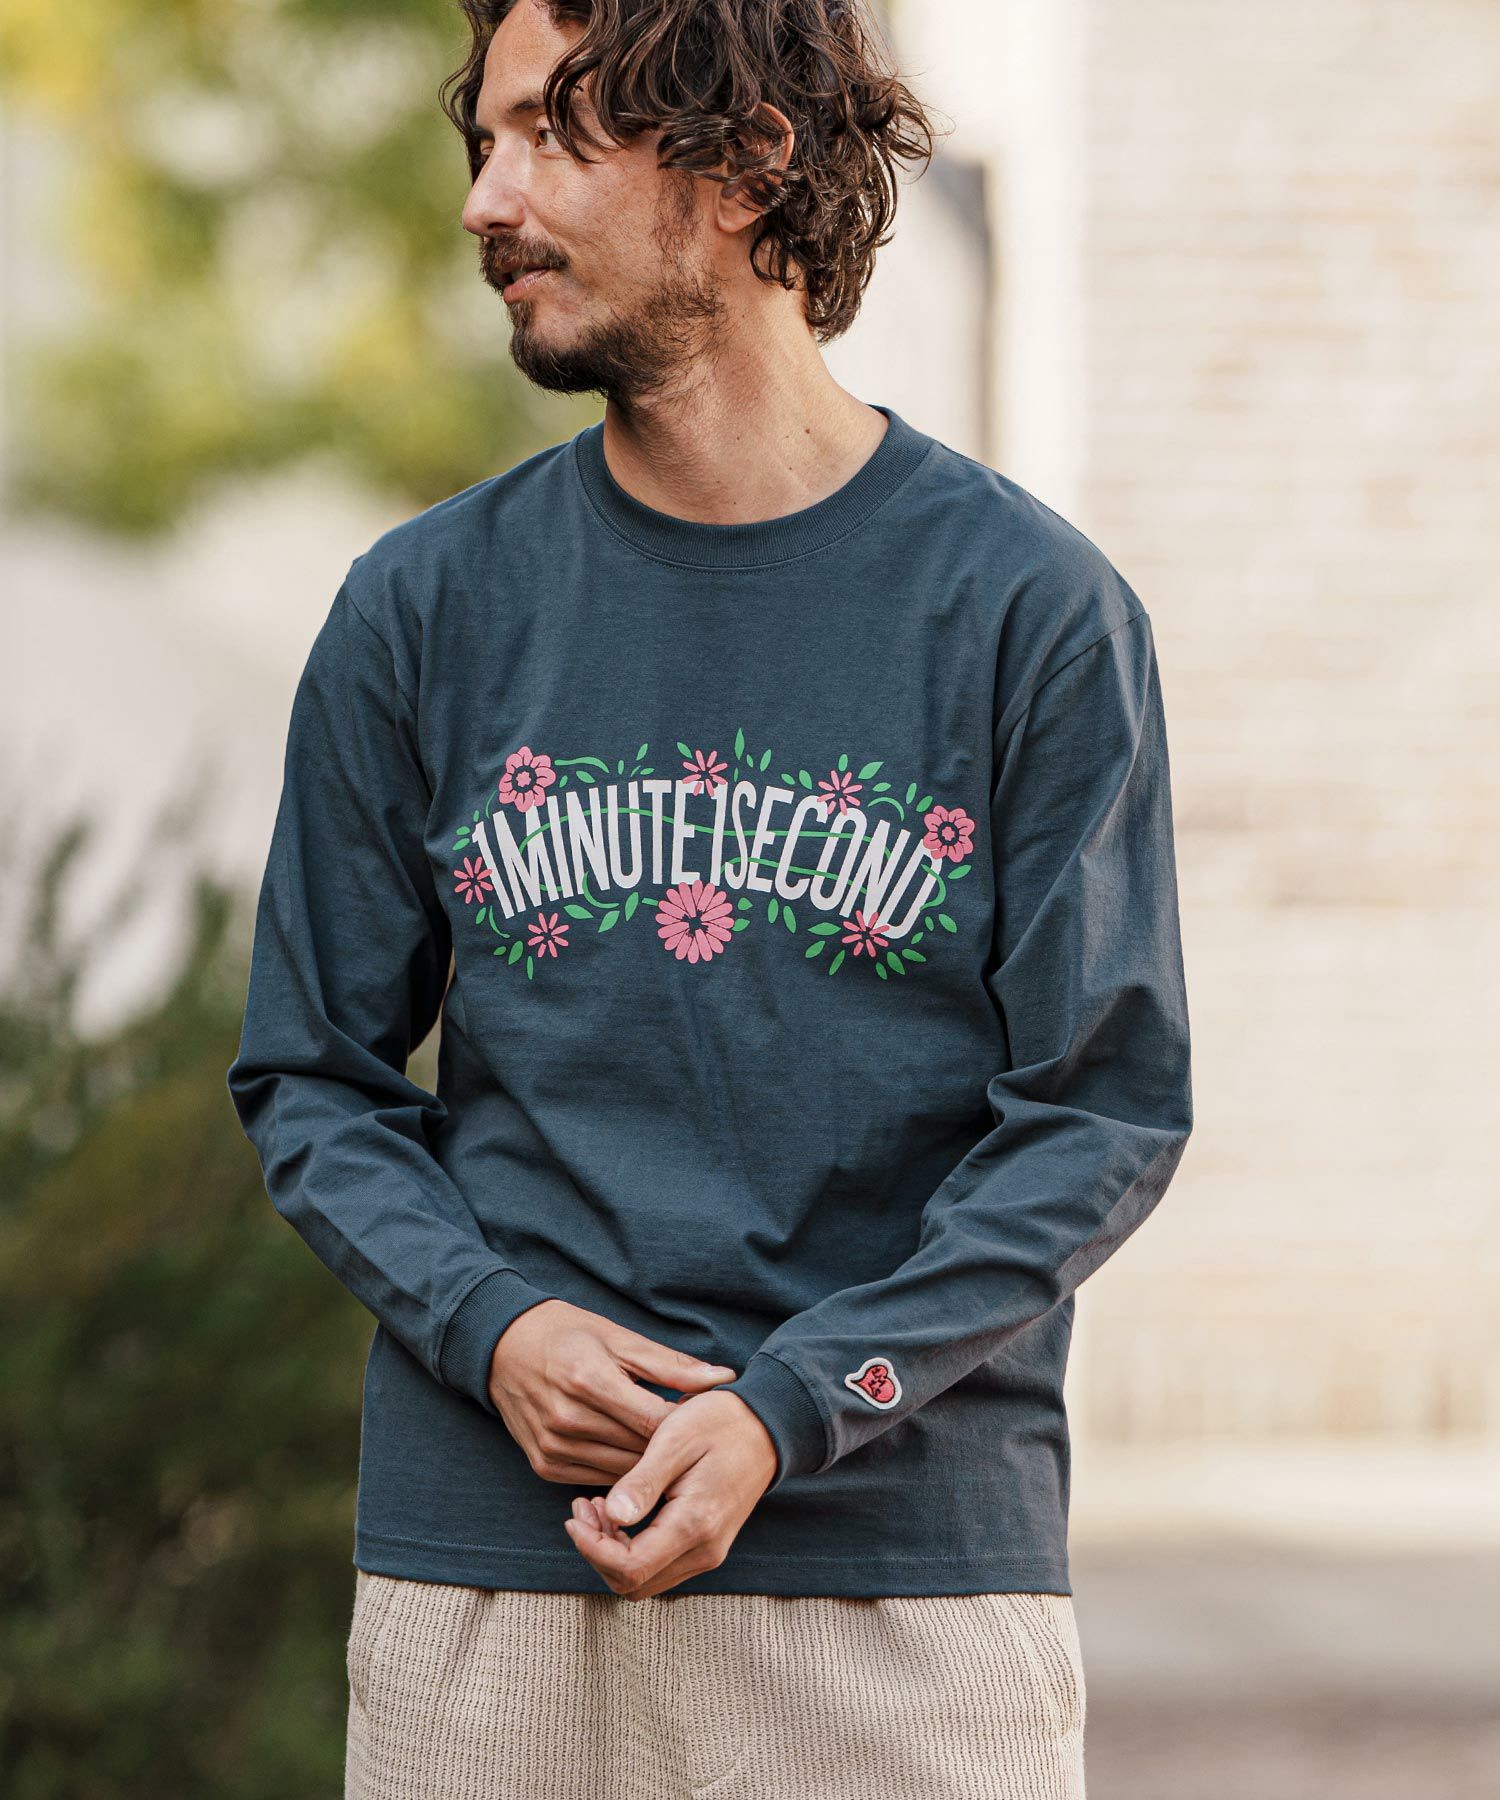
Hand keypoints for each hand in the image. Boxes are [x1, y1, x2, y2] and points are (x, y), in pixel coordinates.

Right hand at [488, 1299, 738, 1485]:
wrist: (502, 1348)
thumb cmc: (567, 1334)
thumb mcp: (618, 1337)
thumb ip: (671, 1364)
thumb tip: (724, 1378)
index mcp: (589, 1379)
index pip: (655, 1420)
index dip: (689, 1425)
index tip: (712, 1420)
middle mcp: (567, 1419)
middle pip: (641, 1451)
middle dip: (675, 1448)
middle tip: (702, 1441)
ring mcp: (553, 1447)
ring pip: (623, 1472)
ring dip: (652, 1466)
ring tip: (677, 1452)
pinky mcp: (544, 1466)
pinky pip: (598, 1479)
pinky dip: (623, 1471)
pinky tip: (640, 1459)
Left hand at [562, 1389, 778, 1597]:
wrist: (767, 1426)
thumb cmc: (720, 1423)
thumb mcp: (677, 1438)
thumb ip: (644, 1481)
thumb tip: (612, 1517)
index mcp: (695, 1524)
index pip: (630, 1569)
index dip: (592, 1550)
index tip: (575, 1516)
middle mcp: (705, 1550)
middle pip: (633, 1585)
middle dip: (596, 1553)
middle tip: (582, 1508)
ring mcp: (708, 1552)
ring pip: (644, 1580)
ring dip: (610, 1552)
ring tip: (595, 1506)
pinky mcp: (706, 1546)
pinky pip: (658, 1566)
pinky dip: (630, 1548)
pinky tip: (620, 1511)